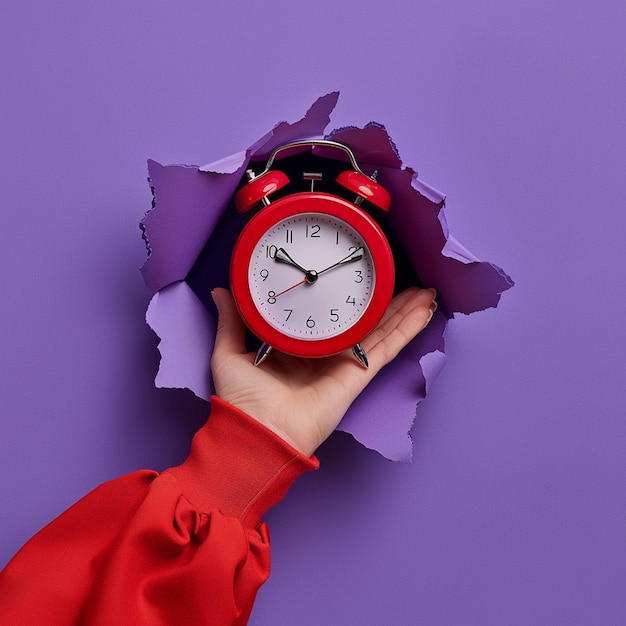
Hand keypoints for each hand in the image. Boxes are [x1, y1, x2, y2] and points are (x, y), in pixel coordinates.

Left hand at [210, 287, 436, 456]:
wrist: (256, 431)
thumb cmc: (242, 399)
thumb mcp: (230, 352)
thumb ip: (232, 321)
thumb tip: (223, 291)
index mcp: (300, 348)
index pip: (331, 318)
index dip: (348, 298)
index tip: (360, 278)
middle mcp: (327, 355)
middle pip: (365, 323)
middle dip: (387, 302)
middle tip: (407, 282)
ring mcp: (345, 365)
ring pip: (382, 332)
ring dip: (405, 311)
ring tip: (425, 293)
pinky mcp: (357, 376)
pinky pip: (386, 349)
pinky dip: (408, 330)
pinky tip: (424, 312)